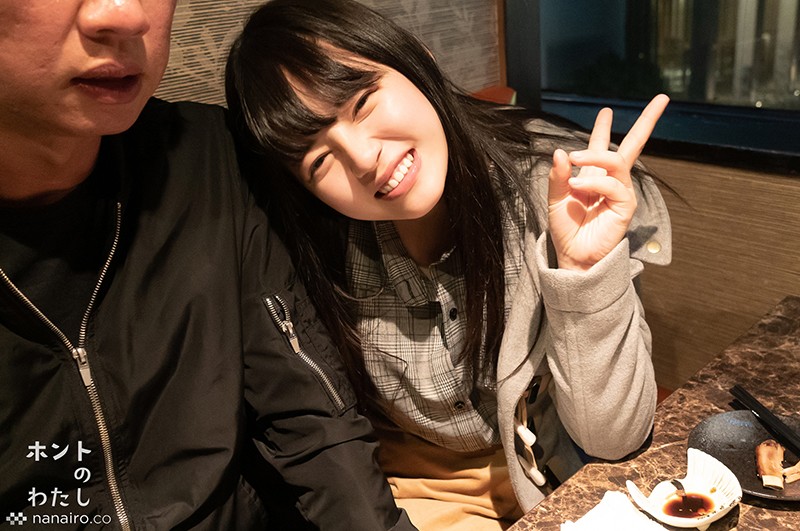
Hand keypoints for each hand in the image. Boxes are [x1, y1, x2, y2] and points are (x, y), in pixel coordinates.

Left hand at [547, 94, 668, 270]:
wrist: (573, 256)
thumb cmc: (566, 230)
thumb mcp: (555, 199)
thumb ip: (557, 176)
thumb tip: (560, 152)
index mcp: (593, 176)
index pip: (602, 147)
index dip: (603, 129)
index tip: (606, 111)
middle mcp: (611, 181)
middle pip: (633, 146)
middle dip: (647, 122)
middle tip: (661, 100)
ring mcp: (620, 192)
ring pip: (617, 162)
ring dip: (595, 156)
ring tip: (574, 159)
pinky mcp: (625, 206)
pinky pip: (614, 185)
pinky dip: (595, 182)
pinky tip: (579, 186)